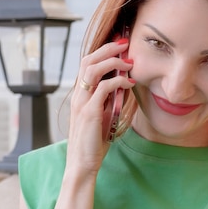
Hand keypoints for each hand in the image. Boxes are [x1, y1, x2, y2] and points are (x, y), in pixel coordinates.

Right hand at [68, 38, 134, 173]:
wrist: (82, 164)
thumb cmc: (93, 142)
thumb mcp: (102, 116)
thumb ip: (108, 101)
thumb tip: (123, 85)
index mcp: (80, 95)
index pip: (88, 64)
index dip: (103, 52)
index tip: (120, 46)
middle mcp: (78, 95)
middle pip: (89, 60)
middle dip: (108, 49)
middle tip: (125, 44)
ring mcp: (82, 103)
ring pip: (93, 70)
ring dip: (113, 62)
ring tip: (129, 63)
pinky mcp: (89, 112)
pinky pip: (104, 88)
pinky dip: (118, 82)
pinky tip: (129, 84)